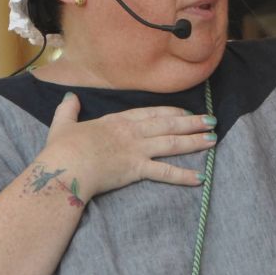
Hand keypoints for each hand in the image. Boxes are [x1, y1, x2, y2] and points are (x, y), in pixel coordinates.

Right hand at [34, 94, 212, 201]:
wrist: (66, 167)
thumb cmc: (62, 149)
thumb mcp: (63, 124)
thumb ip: (68, 110)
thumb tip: (69, 97)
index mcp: (117, 120)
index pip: (151, 113)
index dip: (171, 112)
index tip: (185, 112)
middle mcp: (132, 132)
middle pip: (168, 124)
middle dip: (192, 123)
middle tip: (211, 121)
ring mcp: (136, 150)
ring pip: (172, 143)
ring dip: (194, 141)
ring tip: (213, 139)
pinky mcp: (137, 169)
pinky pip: (165, 172)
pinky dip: (183, 175)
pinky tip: (200, 177)